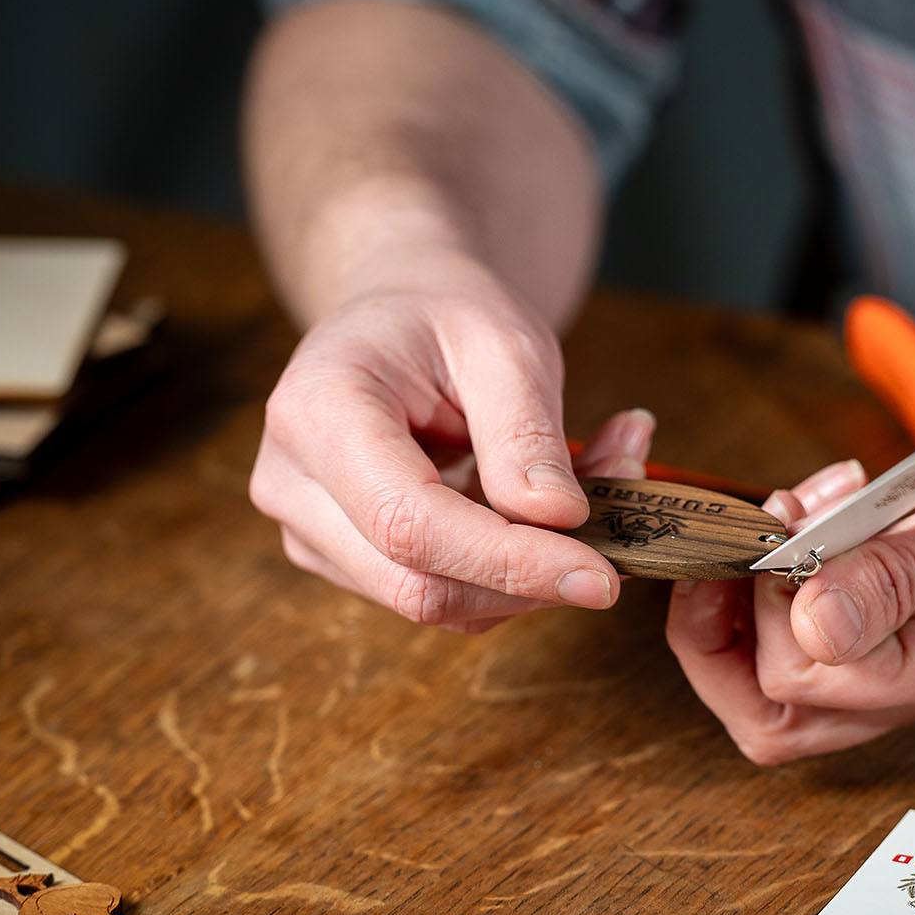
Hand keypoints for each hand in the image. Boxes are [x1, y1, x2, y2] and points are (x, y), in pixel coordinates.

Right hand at [250, 243, 651, 632]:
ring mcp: (310, 532)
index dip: (510, 562)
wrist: (398, 312)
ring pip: (437, 602)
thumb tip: (560, 521)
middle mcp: (292, 484)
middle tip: (623, 525)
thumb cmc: (446, 313)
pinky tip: (555, 511)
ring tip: (603, 484)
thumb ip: (526, 432)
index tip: (601, 574)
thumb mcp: (504, 343)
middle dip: (532, 578)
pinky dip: (514, 572)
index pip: (410, 524)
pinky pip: (443, 594)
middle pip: (418, 584)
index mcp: (317, 413)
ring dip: (534, 574)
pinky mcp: (345, 560)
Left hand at [666, 338, 914, 760]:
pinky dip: (806, 557)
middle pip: (783, 707)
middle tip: (767, 525)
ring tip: (810, 501)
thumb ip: (912, 569)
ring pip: (799, 664)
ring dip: (768, 586)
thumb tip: (811, 624)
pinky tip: (837, 495)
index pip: (804, 686)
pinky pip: (834, 609)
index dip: (763, 609)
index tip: (787, 522)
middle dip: (734, 622)